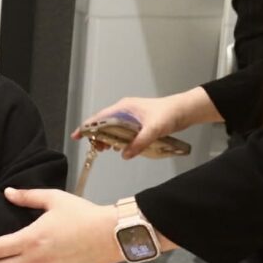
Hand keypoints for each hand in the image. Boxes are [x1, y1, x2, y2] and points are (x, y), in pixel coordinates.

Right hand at [74, 88, 219, 159]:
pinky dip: (117, 139)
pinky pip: (122, 131)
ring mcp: (131, 117)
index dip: (87, 126)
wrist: (185, 110)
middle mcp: (125, 111)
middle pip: (104, 123)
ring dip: (107, 138)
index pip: (100, 117)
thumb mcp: (154, 129)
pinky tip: (119, 148)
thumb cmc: (169, 114)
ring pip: (113, 128)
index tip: (77, 136)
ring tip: (104, 150)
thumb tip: (125, 155)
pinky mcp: (138, 123)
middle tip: (95, 149)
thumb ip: (139, 142)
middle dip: (97, 135)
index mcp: (124, 107)